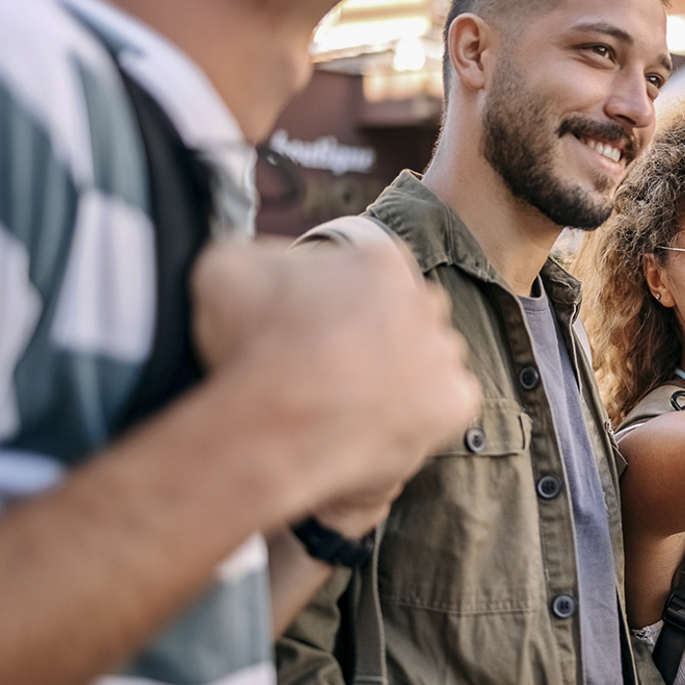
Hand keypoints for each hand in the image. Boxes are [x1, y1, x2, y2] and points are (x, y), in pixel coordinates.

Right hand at [190, 237, 479, 522]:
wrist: (271, 425)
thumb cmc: (247, 346)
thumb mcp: (229, 268)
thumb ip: (263, 258)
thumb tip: (270, 267)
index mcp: (381, 260)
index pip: (376, 276)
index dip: (345, 306)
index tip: (320, 333)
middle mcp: (425, 300)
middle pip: (410, 315)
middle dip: (382, 338)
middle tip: (340, 371)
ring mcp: (445, 353)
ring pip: (432, 361)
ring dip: (404, 377)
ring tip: (355, 404)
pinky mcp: (456, 403)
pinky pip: (447, 407)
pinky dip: (419, 418)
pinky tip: (379, 426)